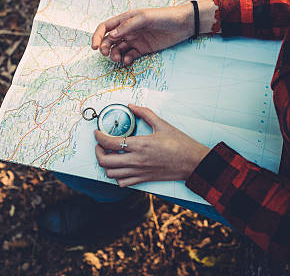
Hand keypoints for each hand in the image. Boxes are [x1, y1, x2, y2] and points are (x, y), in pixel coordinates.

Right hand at [91, 4, 193, 64]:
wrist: (183, 24)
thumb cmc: (164, 16)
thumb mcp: (145, 18)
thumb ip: (128, 26)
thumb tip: (112, 35)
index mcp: (126, 19)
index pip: (106, 27)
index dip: (98, 36)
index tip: (95, 47)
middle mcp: (128, 29)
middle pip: (110, 40)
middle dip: (105, 48)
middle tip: (107, 55)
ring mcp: (135, 39)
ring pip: (118, 49)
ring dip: (115, 55)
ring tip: (118, 60)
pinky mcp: (143, 48)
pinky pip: (130, 55)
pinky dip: (126, 59)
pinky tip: (128, 61)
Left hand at [94, 104, 210, 186]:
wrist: (192, 162)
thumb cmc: (180, 144)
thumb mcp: (162, 124)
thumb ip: (145, 113)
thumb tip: (131, 106)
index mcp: (140, 145)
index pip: (110, 143)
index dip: (99, 137)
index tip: (98, 132)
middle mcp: (136, 160)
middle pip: (105, 161)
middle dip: (98, 151)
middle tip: (101, 144)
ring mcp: (139, 172)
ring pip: (111, 174)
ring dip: (106, 164)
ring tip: (110, 155)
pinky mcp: (143, 179)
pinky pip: (122, 183)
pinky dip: (117, 176)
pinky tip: (121, 167)